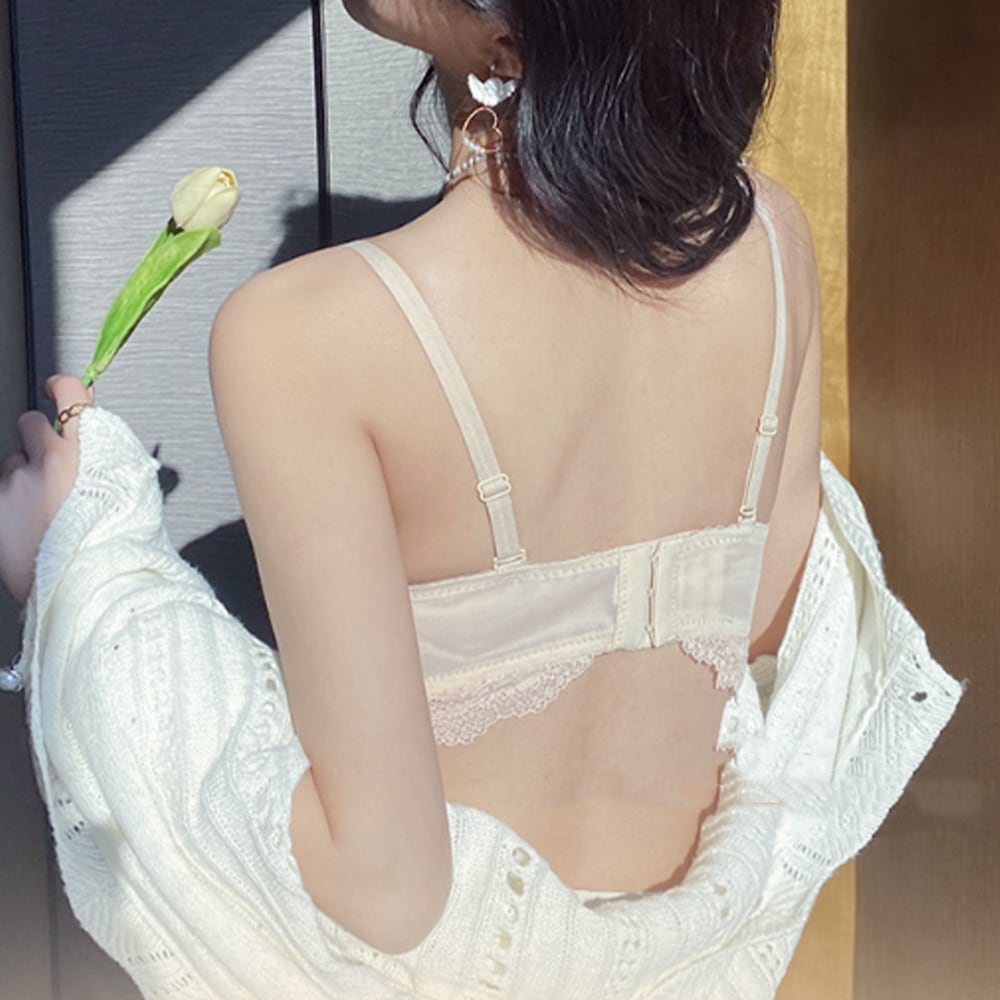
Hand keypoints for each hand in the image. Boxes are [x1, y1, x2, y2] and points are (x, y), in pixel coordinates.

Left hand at [0, 376, 94, 603]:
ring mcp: (17, 482)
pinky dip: (12, 506)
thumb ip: (111, 460)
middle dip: (38, 440)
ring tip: (45, 513)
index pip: (70, 393)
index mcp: (90, 449)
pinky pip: (1, 493)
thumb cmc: (116, 544)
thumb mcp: (131, 491)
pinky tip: (31, 529)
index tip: (54, 386)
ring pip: (11, 463)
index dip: (61, 386)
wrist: (91, 584)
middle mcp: (49, 458)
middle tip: (50, 468)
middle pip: (31, 423)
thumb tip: (96, 440)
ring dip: (24, 479)